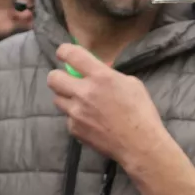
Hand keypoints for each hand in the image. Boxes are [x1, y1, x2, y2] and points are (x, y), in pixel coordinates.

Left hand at [47, 44, 168, 166]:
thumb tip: (99, 71)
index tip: (64, 52)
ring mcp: (75, 113)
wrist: (139, 144)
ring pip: (57, 98)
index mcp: (101, 77)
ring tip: (82, 102)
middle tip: (68, 80)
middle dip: (58, 76)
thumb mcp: (132, 84)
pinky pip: (68, 117)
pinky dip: (76, 116)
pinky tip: (91, 120)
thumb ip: (111, 75)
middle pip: (53, 78)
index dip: (64, 51)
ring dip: (67, 97)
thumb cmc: (141, 111)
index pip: (72, 55)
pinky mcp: (73, 129)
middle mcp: (84, 93)